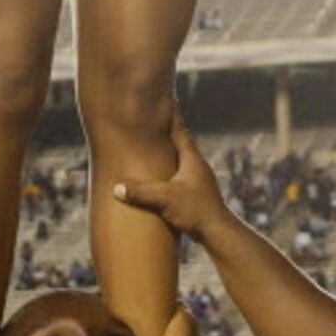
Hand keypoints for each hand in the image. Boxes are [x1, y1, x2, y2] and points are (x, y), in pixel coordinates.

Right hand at [111, 116, 230, 237]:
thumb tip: (117, 188)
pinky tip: (161, 181)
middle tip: (152, 124)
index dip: (171, 118)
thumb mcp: (165, 199)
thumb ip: (141, 192)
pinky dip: (169, 174)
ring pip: (181, 162)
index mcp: (192, 160)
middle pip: (181, 144)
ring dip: (168, 156)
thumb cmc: (196, 211)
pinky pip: (180, 178)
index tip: (164, 102)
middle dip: (166, 135)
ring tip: (152, 151)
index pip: (180, 131)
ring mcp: (199, 181)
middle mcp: (198, 167)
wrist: (218, 233)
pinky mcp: (197, 195)